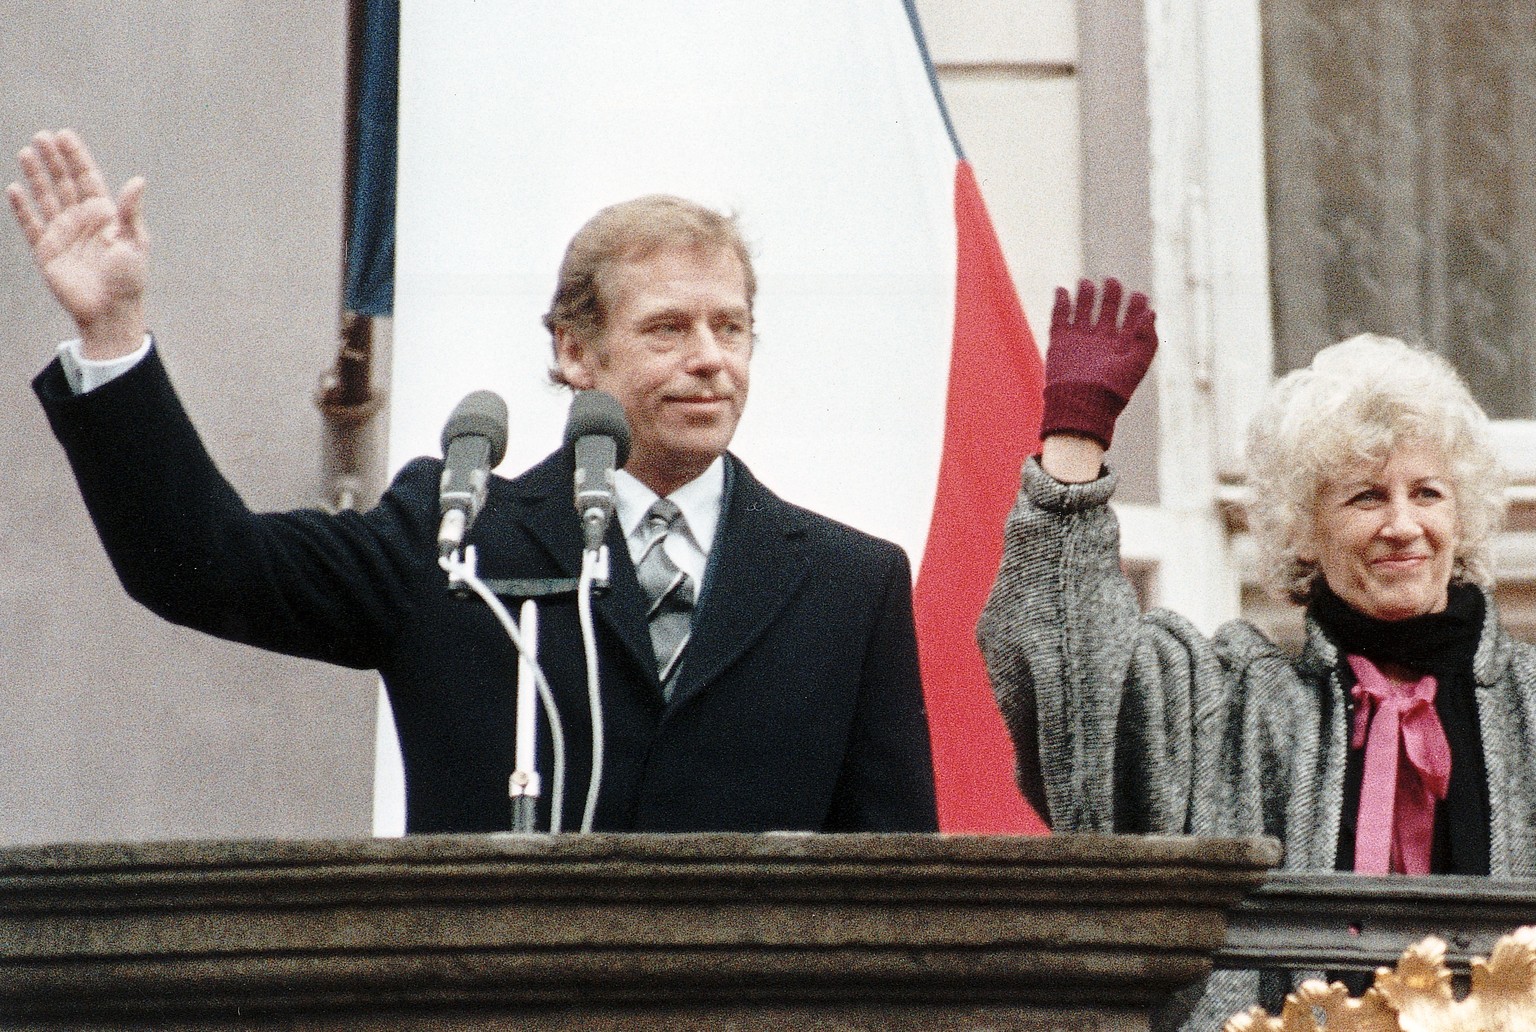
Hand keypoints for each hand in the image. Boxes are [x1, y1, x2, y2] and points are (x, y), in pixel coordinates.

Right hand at [7, 129, 148, 358]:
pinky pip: (31, 225)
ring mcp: (63, 234)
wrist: (109, 312)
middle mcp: (82, 220)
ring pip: (47, 198)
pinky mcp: (47, 251)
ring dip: (36, 176)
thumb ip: (130, 212)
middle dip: (54, 160)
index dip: (76, 157)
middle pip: (65, 182)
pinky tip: (15, 189)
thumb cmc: (128, 279)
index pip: (88, 178)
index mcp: (105, 216)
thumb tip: (138, 180)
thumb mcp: (134, 242)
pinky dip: (22, 208)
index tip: (64, 135)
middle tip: (41, 136)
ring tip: (26, 152)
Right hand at [1040, 277, 1156, 448]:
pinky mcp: (1060, 341)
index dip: (1137, 304)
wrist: (1081, 405)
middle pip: (1108, 308)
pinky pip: (1060, 316)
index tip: (1139, 295)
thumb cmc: (1112, 390)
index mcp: (1122, 345)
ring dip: (1086, 293)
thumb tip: (1150, 313)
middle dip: (1111, 292)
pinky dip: (1060, 302)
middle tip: (1111, 281)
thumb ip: (1146, 338)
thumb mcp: (1137, 364)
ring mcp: (1080, 339)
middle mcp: (1102, 339)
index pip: (1132, 316)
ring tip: (1086, 283)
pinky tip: (1062, 290)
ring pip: (1084, 308)